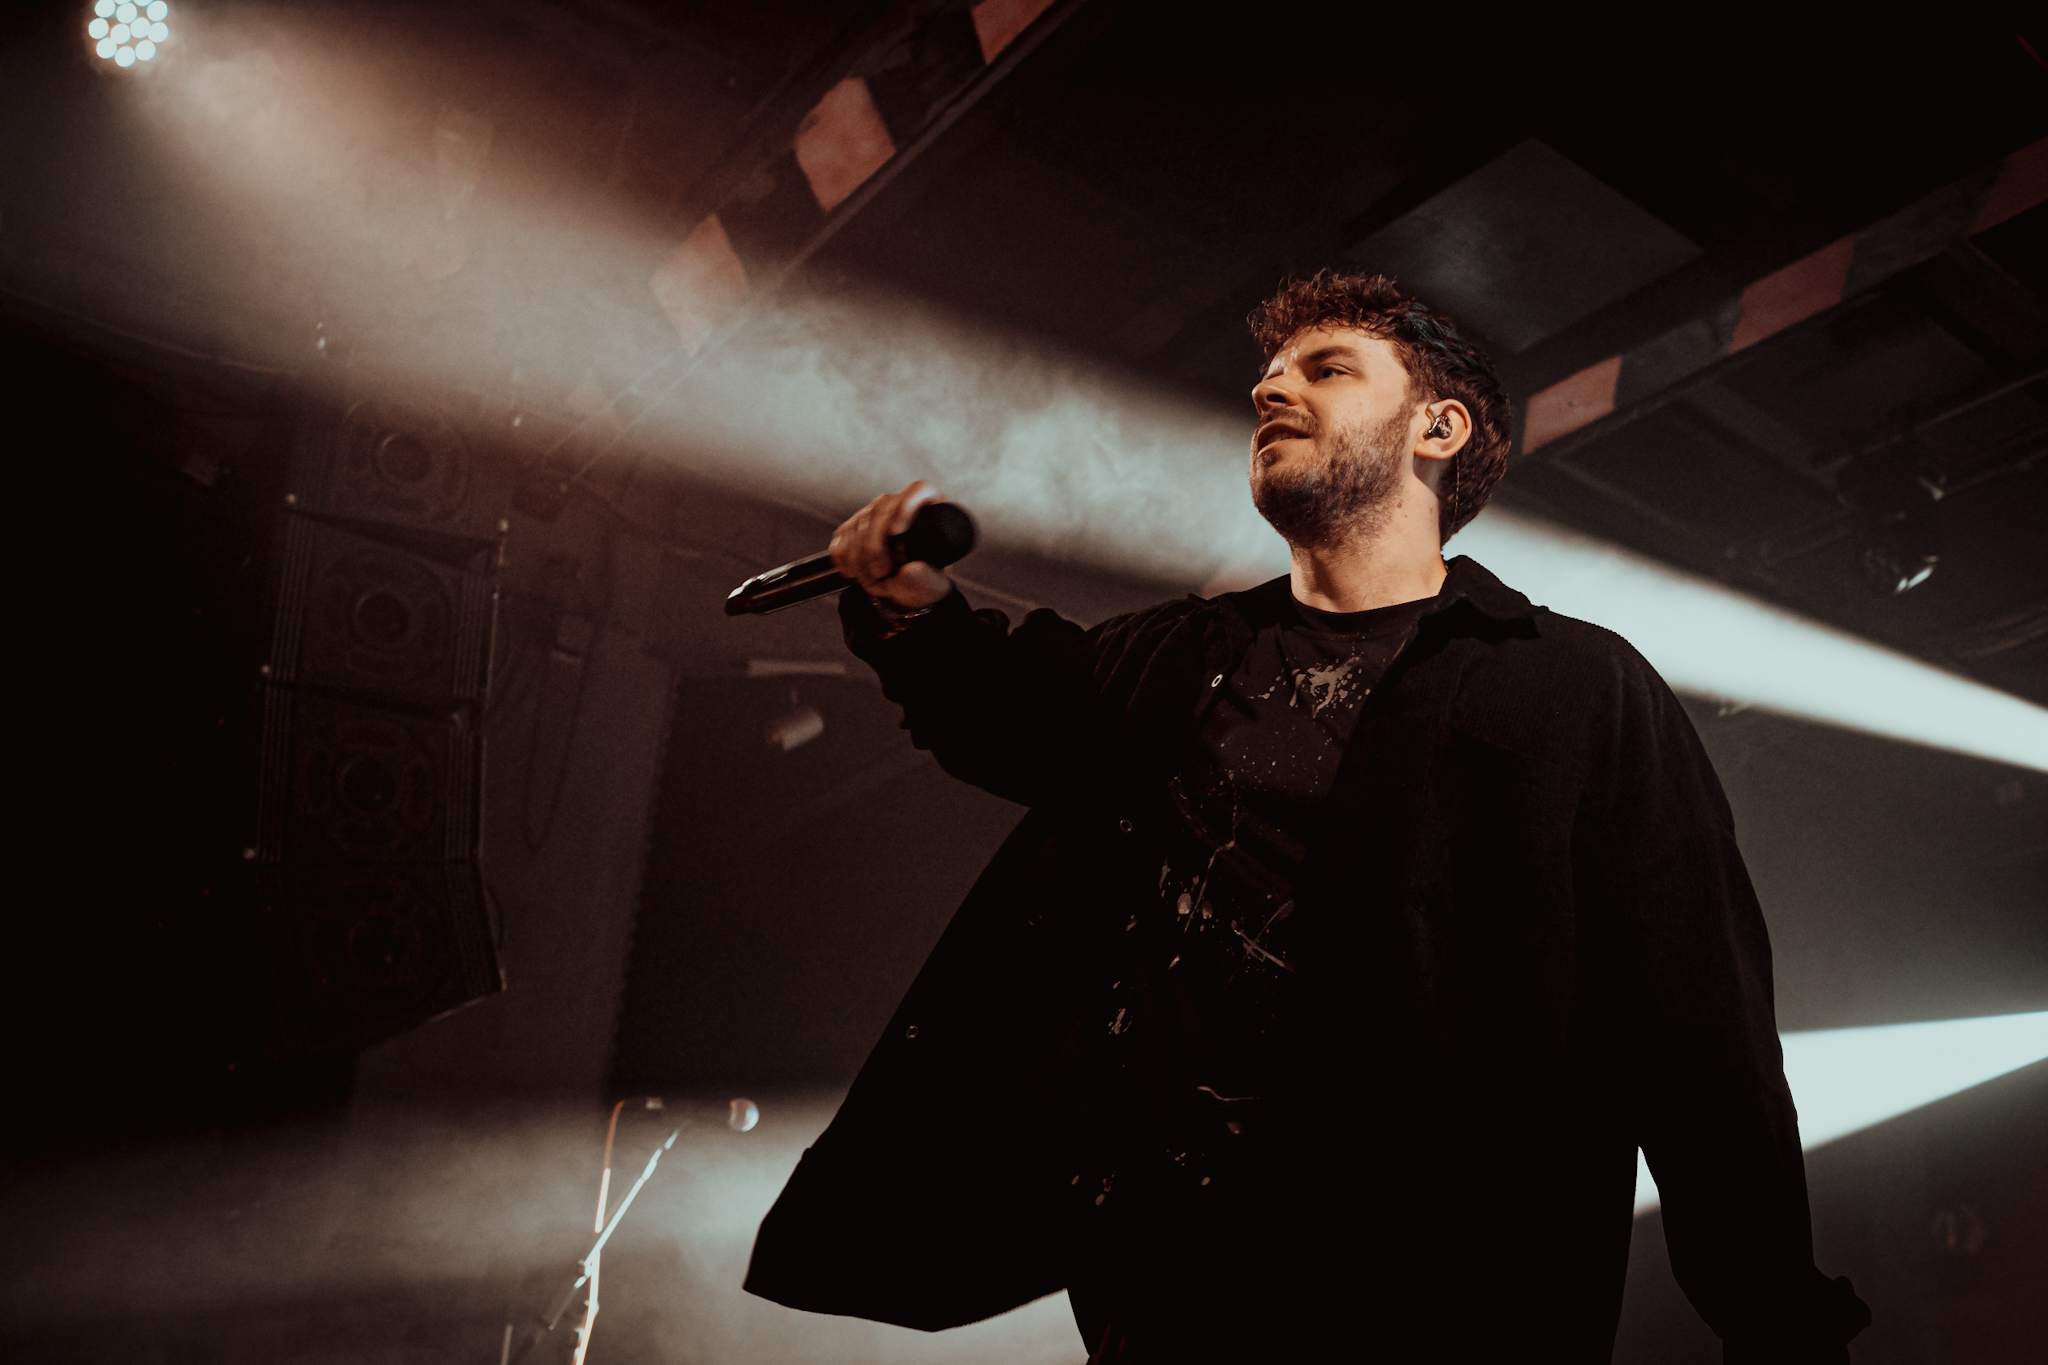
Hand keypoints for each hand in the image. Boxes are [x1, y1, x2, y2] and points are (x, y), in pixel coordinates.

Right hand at [828, 481, 953, 609]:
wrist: (906, 590)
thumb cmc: (926, 582)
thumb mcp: (934, 586)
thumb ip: (926, 578)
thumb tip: (911, 570)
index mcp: (931, 510)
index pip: (918, 490)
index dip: (905, 507)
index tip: (896, 532)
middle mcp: (901, 505)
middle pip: (881, 508)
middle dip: (875, 544)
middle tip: (881, 572)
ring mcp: (875, 513)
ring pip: (859, 522)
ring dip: (859, 556)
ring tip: (872, 579)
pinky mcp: (854, 526)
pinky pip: (841, 535)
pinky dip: (844, 556)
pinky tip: (853, 572)